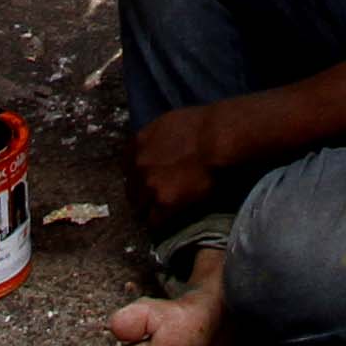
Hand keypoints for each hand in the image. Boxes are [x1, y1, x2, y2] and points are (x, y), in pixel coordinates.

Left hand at [131, 103, 229, 223]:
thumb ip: (157, 138)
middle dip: (143, 195)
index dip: (139, 177)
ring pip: (141, 207)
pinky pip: (154, 221)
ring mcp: (149, 184)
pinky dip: (161, 222)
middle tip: (157, 199)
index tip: (149, 182)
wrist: (217, 138)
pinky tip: (170, 220)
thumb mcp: (169, 123)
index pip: (128, 168)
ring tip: (164, 213)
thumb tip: (161, 149)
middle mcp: (138, 164)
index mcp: (138, 143)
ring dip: (151, 210)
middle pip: (132, 189)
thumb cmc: (204, 125)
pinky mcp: (164, 201)